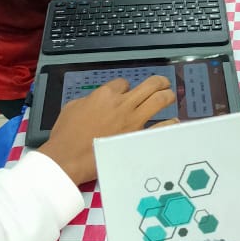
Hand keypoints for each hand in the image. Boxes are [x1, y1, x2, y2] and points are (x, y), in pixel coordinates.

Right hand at [40, 75, 176, 184]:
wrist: (67, 158)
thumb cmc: (65, 135)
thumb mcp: (72, 107)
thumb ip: (89, 100)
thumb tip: (97, 100)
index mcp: (105, 94)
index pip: (123, 83)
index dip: (125, 88)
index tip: (126, 94)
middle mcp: (122, 104)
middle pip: (149, 85)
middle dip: (158, 82)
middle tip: (163, 84)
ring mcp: (133, 121)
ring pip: (159, 100)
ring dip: (167, 96)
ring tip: (170, 96)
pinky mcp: (138, 138)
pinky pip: (162, 127)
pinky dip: (170, 123)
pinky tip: (174, 122)